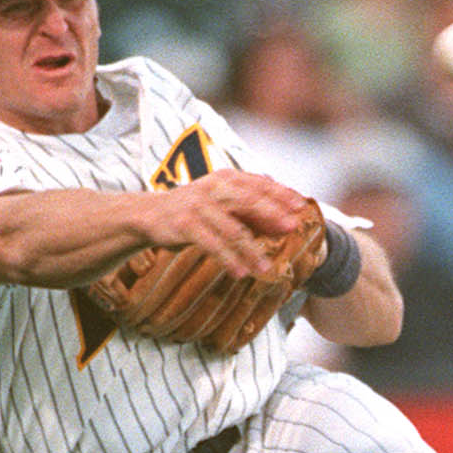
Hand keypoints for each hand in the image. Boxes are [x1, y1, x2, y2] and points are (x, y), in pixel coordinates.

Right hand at [144, 169, 311, 280]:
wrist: (150, 214)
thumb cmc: (195, 211)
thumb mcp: (227, 208)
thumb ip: (256, 214)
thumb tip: (288, 225)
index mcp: (227, 179)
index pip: (260, 184)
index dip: (282, 194)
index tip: (302, 207)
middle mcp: (214, 188)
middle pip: (249, 200)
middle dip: (273, 213)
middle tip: (293, 227)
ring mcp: (199, 206)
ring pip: (232, 229)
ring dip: (252, 250)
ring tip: (267, 269)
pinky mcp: (185, 224)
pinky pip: (211, 244)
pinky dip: (227, 259)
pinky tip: (241, 273)